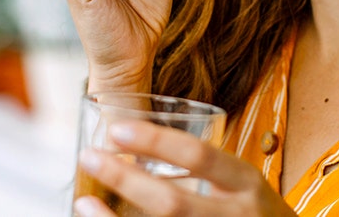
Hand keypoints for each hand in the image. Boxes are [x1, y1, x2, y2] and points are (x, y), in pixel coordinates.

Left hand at [73, 121, 297, 216]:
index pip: (199, 157)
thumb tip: (140, 148)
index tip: (116, 129)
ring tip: (83, 202)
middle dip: (125, 180)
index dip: (155, 142)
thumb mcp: (244, 186)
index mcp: (248, 185)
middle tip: (89, 157)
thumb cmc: (255, 216)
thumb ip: (208, 170)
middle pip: (172, 203)